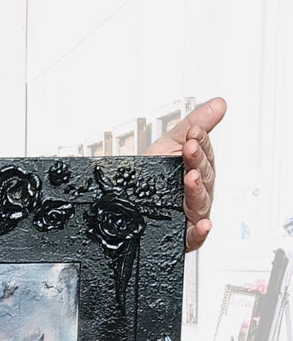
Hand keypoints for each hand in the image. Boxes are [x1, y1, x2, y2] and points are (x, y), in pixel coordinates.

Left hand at [145, 97, 226, 251]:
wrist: (121, 205)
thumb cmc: (147, 176)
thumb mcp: (167, 146)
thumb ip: (191, 125)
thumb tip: (218, 104)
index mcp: (194, 170)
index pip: (204, 154)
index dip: (201, 143)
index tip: (194, 133)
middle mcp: (194, 192)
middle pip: (205, 177)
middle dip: (197, 162)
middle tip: (189, 151)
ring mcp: (189, 213)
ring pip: (200, 203)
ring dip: (198, 190)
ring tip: (192, 178)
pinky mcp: (182, 235)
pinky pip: (194, 236)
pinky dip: (200, 231)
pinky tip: (202, 224)